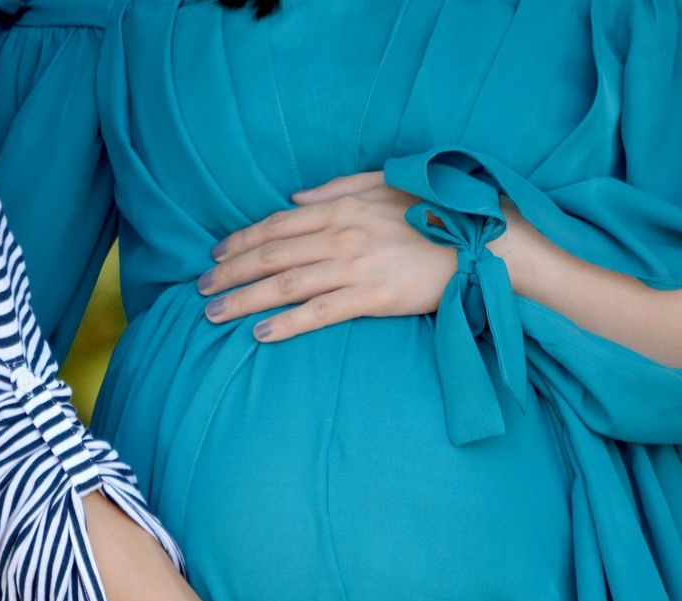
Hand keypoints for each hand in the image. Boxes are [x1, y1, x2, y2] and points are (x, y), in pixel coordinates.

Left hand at [199, 171, 456, 340]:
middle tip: (200, 288)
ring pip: (285, 285)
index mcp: (342, 208)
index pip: (276, 225)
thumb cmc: (435, 213)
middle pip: (270, 255)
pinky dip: (286, 324)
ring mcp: (355, 267)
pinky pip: (319, 313)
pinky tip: (259, 334)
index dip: (241, 240)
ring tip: (213, 314)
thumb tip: (293, 199)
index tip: (215, 254)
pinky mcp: (372, 298)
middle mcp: (341, 235)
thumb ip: (336, 189)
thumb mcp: (385, 185)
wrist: (481, 243)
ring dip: (243, 299)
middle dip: (229, 272)